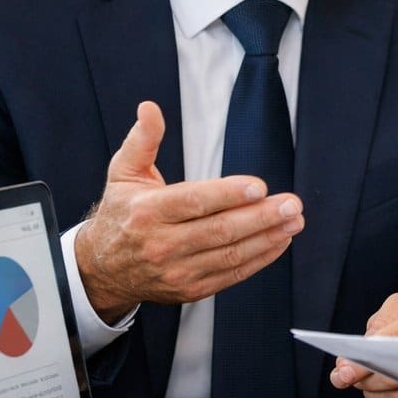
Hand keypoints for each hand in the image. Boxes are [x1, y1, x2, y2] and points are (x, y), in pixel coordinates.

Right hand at [74, 101, 305, 322]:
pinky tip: (279, 242)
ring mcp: (177, 271)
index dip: (228, 194)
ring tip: (293, 221)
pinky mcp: (191, 289)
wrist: (103, 269)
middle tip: (291, 204)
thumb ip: (142, 140)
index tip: (259, 186)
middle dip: (261, 217)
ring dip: (268, 237)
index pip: (194, 202)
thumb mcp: (124, 173)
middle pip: (219, 230)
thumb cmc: (121, 214)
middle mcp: (162, 244)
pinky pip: (232, 274)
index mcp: (148, 212)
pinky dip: (260, 259)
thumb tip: (150, 109)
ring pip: (230, 254)